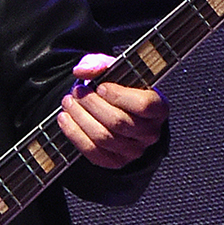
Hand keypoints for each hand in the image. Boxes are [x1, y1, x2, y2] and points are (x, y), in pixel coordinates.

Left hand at [57, 53, 167, 168]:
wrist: (116, 110)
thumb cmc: (119, 88)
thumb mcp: (113, 69)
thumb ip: (99, 63)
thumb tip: (83, 71)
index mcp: (159, 108)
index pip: (143, 105)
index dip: (119, 96)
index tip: (101, 86)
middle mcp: (150, 133)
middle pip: (118, 122)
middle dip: (92, 105)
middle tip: (77, 91)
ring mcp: (134, 150)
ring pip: (104, 137)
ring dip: (80, 118)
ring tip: (68, 103)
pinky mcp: (116, 161)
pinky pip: (93, 152)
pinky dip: (74, 134)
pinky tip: (65, 119)